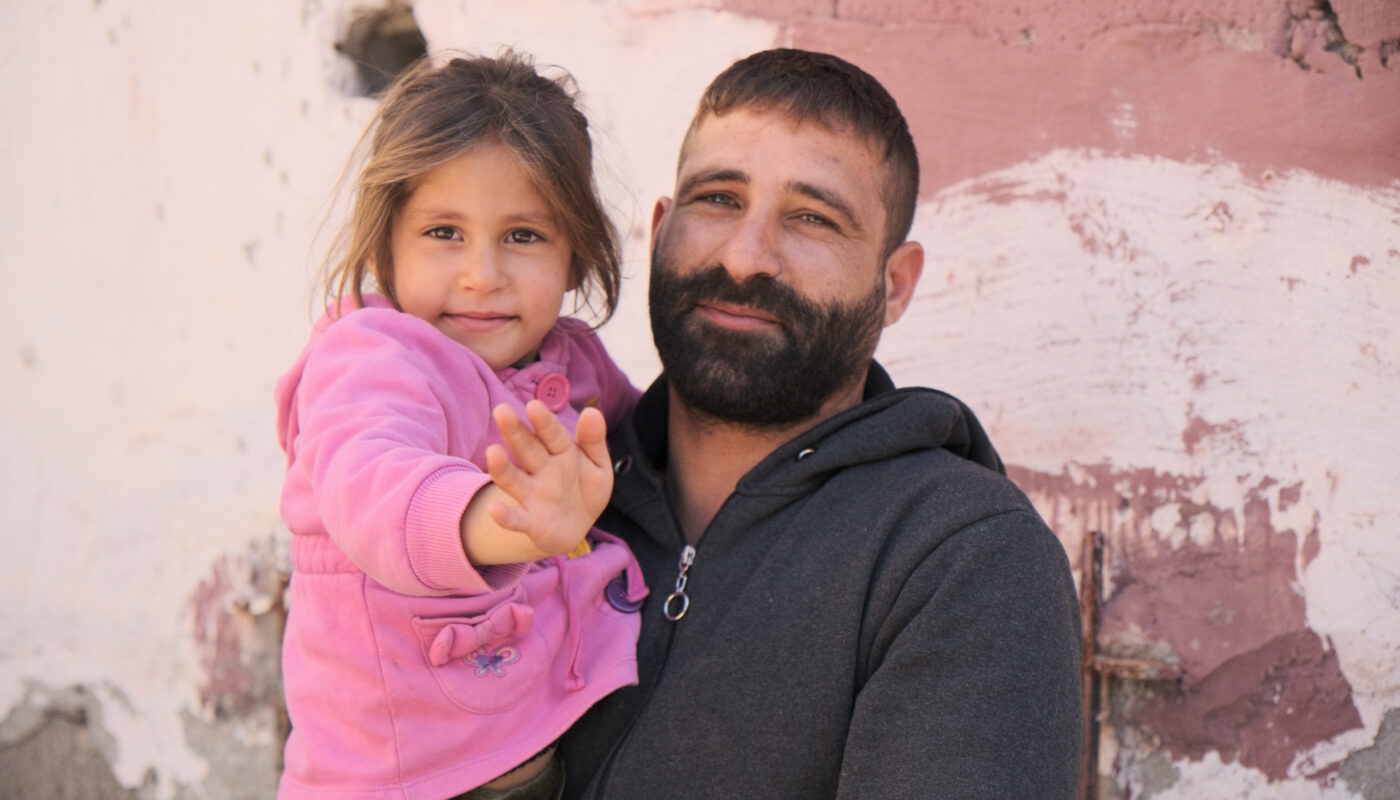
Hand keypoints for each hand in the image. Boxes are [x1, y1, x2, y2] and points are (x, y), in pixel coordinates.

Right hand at [483, 400, 611, 555]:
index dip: (544, 421)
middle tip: (501, 411)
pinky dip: (505, 516)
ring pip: (514, 479)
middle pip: (527, 449)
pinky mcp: (529, 522)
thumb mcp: (597, 464)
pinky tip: (494, 510)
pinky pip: (516, 519)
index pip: (552, 434)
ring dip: (502, 467)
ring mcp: (532, 495)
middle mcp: (540, 469)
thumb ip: (593, 440)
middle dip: (516, 431)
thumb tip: (592, 412)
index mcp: (559, 451)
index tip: (534, 406)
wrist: (575, 527)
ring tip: (493, 452)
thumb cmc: (584, 488)